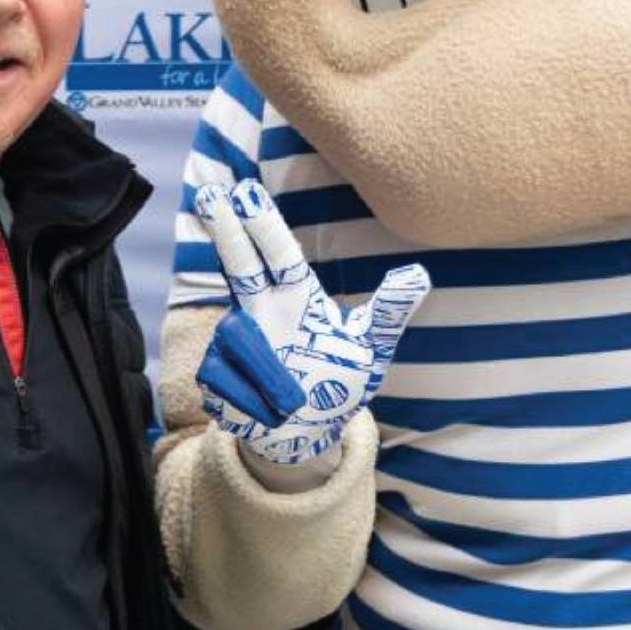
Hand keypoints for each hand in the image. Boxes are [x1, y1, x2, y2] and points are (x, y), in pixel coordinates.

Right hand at [193, 180, 428, 466]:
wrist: (304, 437)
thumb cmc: (336, 382)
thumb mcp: (370, 349)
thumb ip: (389, 311)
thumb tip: (419, 273)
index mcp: (297, 298)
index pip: (279, 255)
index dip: (263, 225)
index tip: (246, 191)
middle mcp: (260, 310)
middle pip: (239, 264)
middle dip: (225, 232)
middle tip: (211, 193)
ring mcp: (233, 340)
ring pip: (239, 341)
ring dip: (266, 376)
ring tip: (290, 402)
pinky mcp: (213, 372)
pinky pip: (226, 381)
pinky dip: (252, 403)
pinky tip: (267, 414)